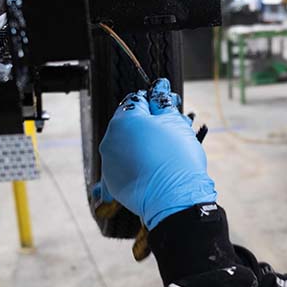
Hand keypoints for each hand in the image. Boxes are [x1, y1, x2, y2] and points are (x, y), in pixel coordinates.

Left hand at [99, 79, 216, 228]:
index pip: (137, 101)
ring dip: (143, 146)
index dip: (155, 104)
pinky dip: (136, 166)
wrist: (176, 199)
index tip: (169, 112)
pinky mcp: (113, 183)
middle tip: (172, 135)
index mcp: (123, 120)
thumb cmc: (178, 159)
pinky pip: (124, 167)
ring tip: (165, 155)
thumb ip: (163, 102)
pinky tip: (153, 170)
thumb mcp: (175, 123)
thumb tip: (159, 87)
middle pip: (130, 125)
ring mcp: (109, 163)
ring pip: (126, 146)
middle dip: (149, 126)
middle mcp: (110, 140)